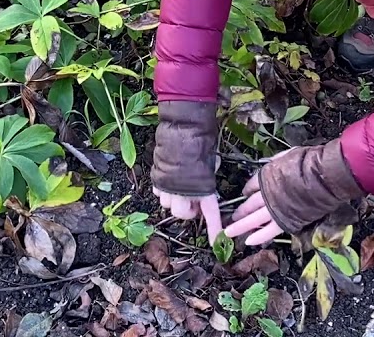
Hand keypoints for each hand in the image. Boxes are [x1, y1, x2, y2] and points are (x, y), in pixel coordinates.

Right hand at [150, 100, 221, 241]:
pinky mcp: (156, 180)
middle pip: (183, 214)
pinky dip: (163, 189)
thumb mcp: (210, 163)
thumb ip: (206, 178)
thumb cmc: (200, 145)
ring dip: (175, 199)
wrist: (182, 131)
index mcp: (202, 190)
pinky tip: (169, 178)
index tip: (217, 243)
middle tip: (194, 200)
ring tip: (180, 185)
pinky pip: (159, 192)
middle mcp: (183, 193)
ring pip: (168, 204)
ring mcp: (167, 188)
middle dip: (188, 210)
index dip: (214, 229)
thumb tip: (203, 182)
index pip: (210, 214)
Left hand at [223, 141, 365, 244]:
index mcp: (267, 176)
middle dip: (239, 212)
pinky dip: (259, 236)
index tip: (244, 194)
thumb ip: (278, 161)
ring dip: (241, 226)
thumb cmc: (308, 162)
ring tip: (229, 233)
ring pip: (253, 219)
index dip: (247, 190)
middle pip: (249, 205)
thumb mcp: (288, 155)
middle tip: (230, 219)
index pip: (252, 185)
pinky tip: (248, 242)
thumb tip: (274, 163)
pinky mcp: (285, 219)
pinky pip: (269, 230)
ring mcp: (275, 207)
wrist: (322, 175)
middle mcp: (267, 193)